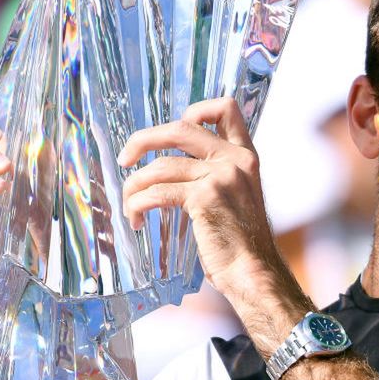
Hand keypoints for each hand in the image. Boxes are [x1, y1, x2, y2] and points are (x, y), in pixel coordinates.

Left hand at [119, 97, 274, 291]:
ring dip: (134, 186)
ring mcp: (221, 176)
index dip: (194, 110)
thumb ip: (217, 174)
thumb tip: (175, 165)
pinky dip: (137, 205)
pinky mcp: (204, 198)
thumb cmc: (240, 242)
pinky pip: (156, 192)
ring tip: (129, 206)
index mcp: (245, 155)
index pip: (225, 108)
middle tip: (125, 158)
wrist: (253, 271)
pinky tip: (136, 219)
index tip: (170, 135)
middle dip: (144, 139)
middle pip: (180, 127)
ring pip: (160, 166)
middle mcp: (235, 159)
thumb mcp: (238, 195)